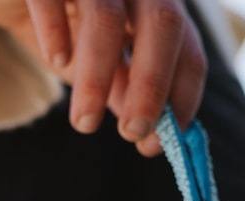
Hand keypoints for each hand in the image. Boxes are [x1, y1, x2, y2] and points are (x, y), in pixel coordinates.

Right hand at [0, 0, 207, 155]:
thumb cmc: (61, 24)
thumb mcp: (100, 63)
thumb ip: (126, 90)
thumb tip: (152, 135)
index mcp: (156, 4)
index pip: (189, 50)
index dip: (181, 99)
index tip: (156, 143)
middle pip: (163, 24)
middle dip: (152, 86)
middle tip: (133, 133)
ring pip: (106, 16)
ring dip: (98, 78)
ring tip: (84, 122)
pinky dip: (56, 32)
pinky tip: (57, 61)